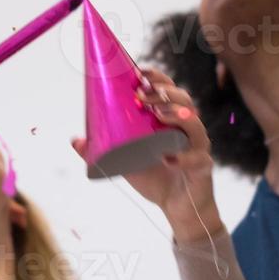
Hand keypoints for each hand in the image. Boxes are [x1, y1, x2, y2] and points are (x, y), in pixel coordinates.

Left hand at [74, 66, 220, 240]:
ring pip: (194, 123)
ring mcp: (196, 146)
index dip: (157, 78)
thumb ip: (102, 150)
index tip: (140, 72)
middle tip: (142, 95)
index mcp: (169, 120)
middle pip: (184, 100)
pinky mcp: (202, 166)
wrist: (175, 207)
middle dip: (164, 93)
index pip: (168, 91)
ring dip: (176, 115)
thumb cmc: (153, 178)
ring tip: (158, 115)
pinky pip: (198, 157)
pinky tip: (169, 158)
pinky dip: (184, 157)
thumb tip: (76, 140)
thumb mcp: (124, 162)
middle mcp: (186, 129)